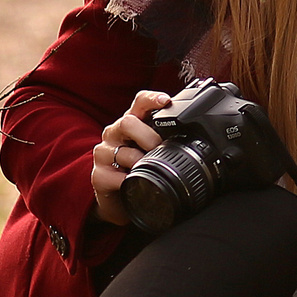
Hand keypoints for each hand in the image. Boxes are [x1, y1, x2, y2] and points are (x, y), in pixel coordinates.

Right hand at [88, 91, 171, 226]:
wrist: (119, 197)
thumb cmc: (138, 167)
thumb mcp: (152, 149)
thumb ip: (166, 138)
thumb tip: (198, 136)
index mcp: (131, 123)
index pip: (139, 103)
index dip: (151, 98)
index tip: (165, 100)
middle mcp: (114, 134)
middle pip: (127, 122)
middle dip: (148, 136)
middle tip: (159, 148)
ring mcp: (104, 153)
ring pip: (122, 151)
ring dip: (140, 161)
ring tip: (148, 168)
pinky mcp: (98, 175)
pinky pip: (115, 176)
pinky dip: (129, 180)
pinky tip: (134, 182)